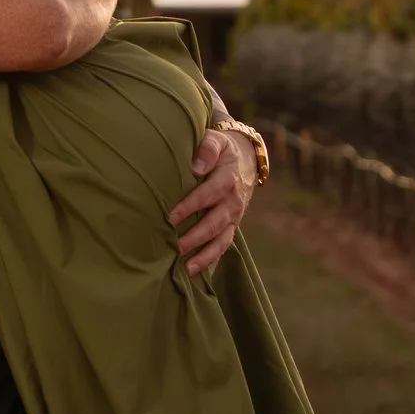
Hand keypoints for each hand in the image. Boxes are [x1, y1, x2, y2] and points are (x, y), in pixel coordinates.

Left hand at [169, 124, 260, 274]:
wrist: (245, 160)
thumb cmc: (221, 150)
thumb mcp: (216, 141)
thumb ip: (206, 149)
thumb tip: (196, 167)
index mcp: (227, 180)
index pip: (207, 195)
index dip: (189, 206)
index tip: (170, 217)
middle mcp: (233, 202)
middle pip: (214, 223)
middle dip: (195, 237)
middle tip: (175, 247)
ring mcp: (234, 217)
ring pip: (221, 240)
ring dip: (204, 255)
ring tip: (186, 268)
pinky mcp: (231, 227)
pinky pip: (223, 246)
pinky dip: (210, 260)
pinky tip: (194, 272)